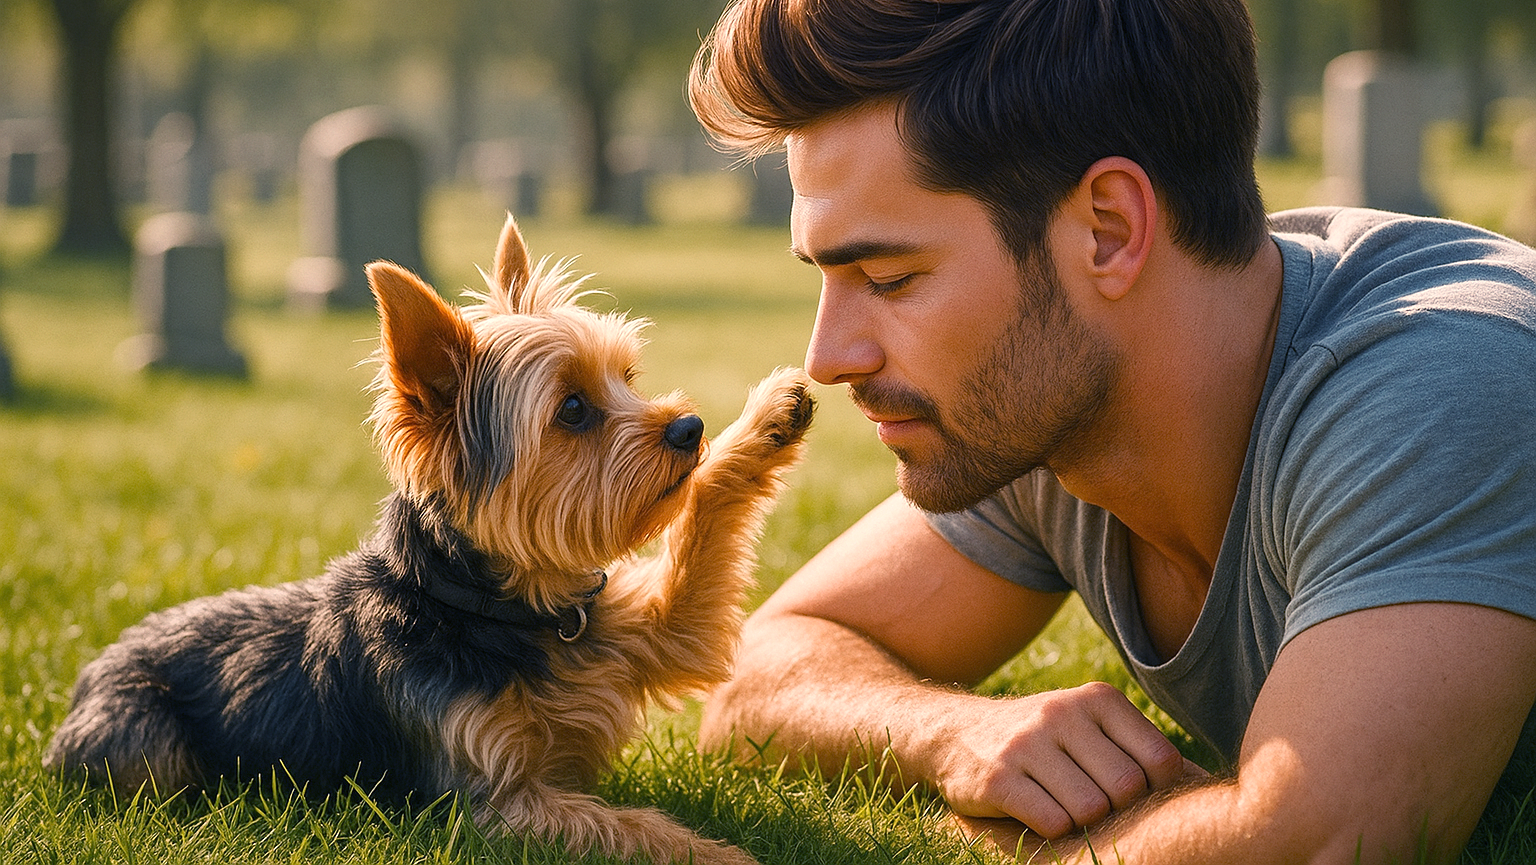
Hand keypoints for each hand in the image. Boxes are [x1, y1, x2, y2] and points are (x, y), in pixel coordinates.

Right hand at [927, 682, 1202, 838]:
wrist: (954, 733)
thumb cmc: (1041, 739)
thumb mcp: (1090, 727)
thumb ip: (1141, 748)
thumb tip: (1203, 782)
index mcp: (1096, 699)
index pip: (1161, 760)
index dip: (1154, 791)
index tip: (1129, 796)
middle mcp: (1063, 712)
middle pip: (1127, 788)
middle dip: (1115, 809)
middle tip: (1091, 804)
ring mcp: (1027, 743)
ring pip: (1091, 809)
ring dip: (1082, 822)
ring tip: (1063, 807)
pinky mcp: (998, 776)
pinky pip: (1052, 822)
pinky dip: (1052, 830)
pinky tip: (1037, 813)